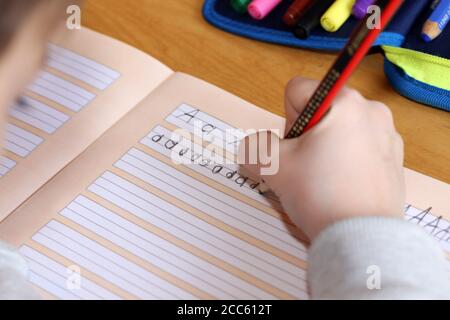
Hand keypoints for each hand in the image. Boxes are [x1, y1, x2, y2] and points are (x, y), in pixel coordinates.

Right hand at [239, 77, 404, 240]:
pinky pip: (359, 147)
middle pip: (319, 110)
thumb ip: (254, 147)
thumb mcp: (274, 167)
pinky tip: (343, 185)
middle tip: (307, 166)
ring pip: (339, 130)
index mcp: (343, 101)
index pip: (296, 91)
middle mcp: (371, 109)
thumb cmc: (319, 193)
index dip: (286, 120)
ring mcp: (387, 133)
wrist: (362, 237)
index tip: (296, 148)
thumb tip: (254, 147)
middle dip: (306, 135)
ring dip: (326, 147)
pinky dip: (347, 160)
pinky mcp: (394, 157)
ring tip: (326, 179)